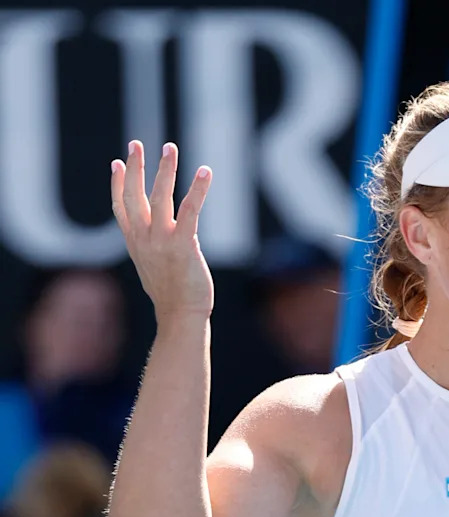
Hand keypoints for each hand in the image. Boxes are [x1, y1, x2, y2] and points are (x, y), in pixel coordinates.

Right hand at [111, 141, 213, 321]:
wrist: (180, 314)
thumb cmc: (171, 294)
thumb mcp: (152, 267)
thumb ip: (151, 248)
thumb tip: (155, 240)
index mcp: (135, 243)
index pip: (121, 207)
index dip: (118, 184)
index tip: (117, 163)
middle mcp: (143, 238)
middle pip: (134, 196)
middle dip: (135, 168)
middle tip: (136, 143)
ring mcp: (161, 241)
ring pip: (159, 197)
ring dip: (164, 170)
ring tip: (169, 147)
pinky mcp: (182, 244)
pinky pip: (189, 210)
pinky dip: (197, 189)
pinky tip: (204, 172)